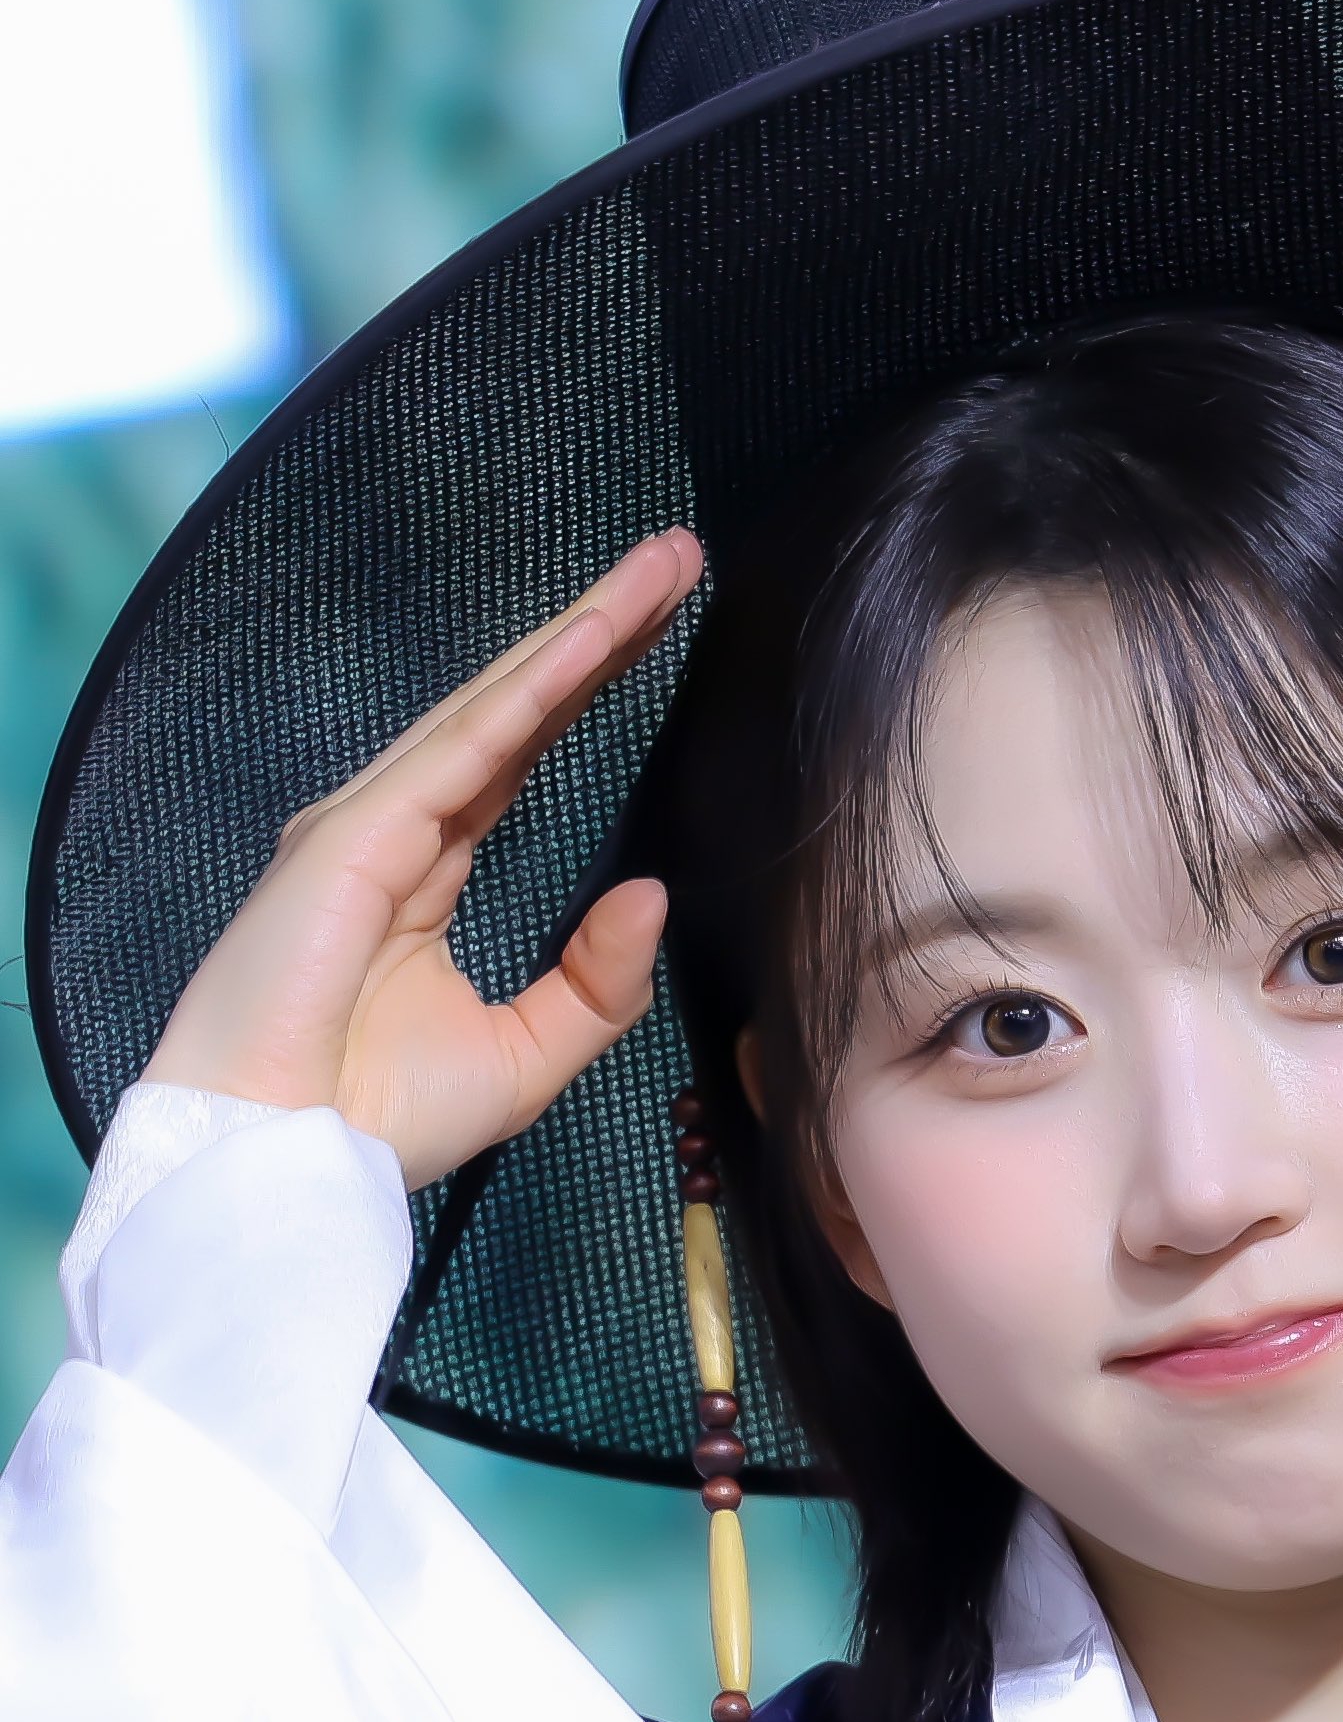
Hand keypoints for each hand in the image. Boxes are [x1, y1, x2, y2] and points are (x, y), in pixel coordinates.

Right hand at [144, 531, 702, 1184]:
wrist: (284, 1165)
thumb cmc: (377, 1121)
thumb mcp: (526, 1056)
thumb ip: (594, 984)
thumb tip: (649, 892)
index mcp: (426, 871)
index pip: (525, 753)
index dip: (592, 687)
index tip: (664, 627)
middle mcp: (397, 827)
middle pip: (518, 705)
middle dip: (600, 630)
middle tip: (678, 557)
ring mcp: (372, 822)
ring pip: (498, 705)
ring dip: (583, 634)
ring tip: (660, 571)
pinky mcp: (357, 836)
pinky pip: (466, 747)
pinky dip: (535, 690)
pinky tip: (595, 641)